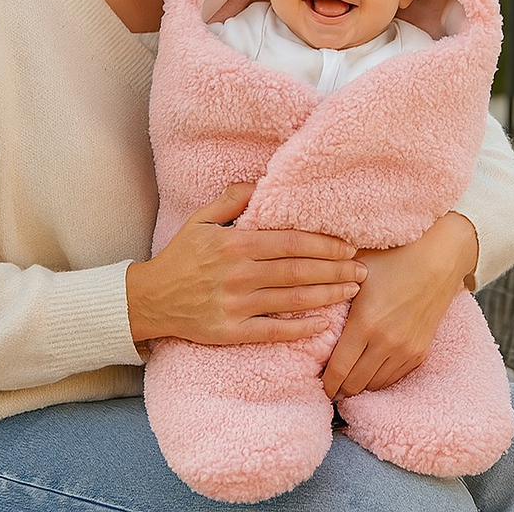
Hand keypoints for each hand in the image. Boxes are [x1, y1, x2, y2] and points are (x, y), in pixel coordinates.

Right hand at [127, 182, 367, 345]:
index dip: (323, 244)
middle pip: (299, 270)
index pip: (291, 242)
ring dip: (328, 295)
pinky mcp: (232, 332)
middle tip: (362, 270)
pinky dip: (301, 328)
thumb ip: (233, 198)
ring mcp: (236, 305)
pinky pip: (274, 330)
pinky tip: (324, 324)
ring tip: (352, 291)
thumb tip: (262, 182)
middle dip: (335, 270)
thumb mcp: (201, 219)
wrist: (151, 298)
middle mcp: (239, 274)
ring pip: (292, 299)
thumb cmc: (180, 256)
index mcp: (236, 244)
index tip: (348, 246)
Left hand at [321, 212, 477, 399]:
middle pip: (355, 384)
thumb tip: (302, 287)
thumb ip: (330, 282)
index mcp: (364, 323)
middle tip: (328, 386)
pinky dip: (379, 380)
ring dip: (360, 386)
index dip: (325, 383)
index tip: (317, 385)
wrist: (438, 260)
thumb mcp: (357, 268)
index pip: (338, 368)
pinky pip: (395, 379)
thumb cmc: (393, 258)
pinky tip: (369, 373)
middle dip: (339, 389)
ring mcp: (405, 350)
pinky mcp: (420, 352)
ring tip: (347, 381)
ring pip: (375, 385)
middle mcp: (385, 343)